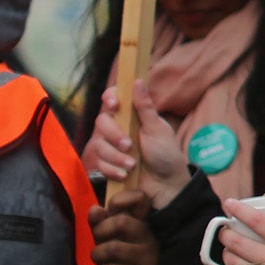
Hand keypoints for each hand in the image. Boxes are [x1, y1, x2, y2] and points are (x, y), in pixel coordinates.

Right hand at [81, 82, 188, 207]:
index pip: (113, 99)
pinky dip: (113, 170)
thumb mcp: (158, 129)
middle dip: (114, 136)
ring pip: (99, 146)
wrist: (165, 184)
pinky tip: (126, 174)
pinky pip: (99, 164)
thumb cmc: (166, 154)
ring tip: (133, 165)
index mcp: (132, 116)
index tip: (114, 104)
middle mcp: (119, 128)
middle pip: (101, 123)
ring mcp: (111, 146)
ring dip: (116, 157)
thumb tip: (138, 80)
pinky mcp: (107, 164)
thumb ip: (145, 107)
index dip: (109, 97)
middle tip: (130, 145)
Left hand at [89, 188, 157, 264]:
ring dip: (98, 255)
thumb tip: (95, 209)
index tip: (112, 209)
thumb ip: (100, 221)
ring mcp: (147, 256)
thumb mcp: (108, 236)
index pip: (140, 198)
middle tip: (99, 240)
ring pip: (112, 248)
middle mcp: (149, 235)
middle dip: (100, 232)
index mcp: (143, 221)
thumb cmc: (118, 257)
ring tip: (102, 259)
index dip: (121, 200)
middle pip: (120, 222)